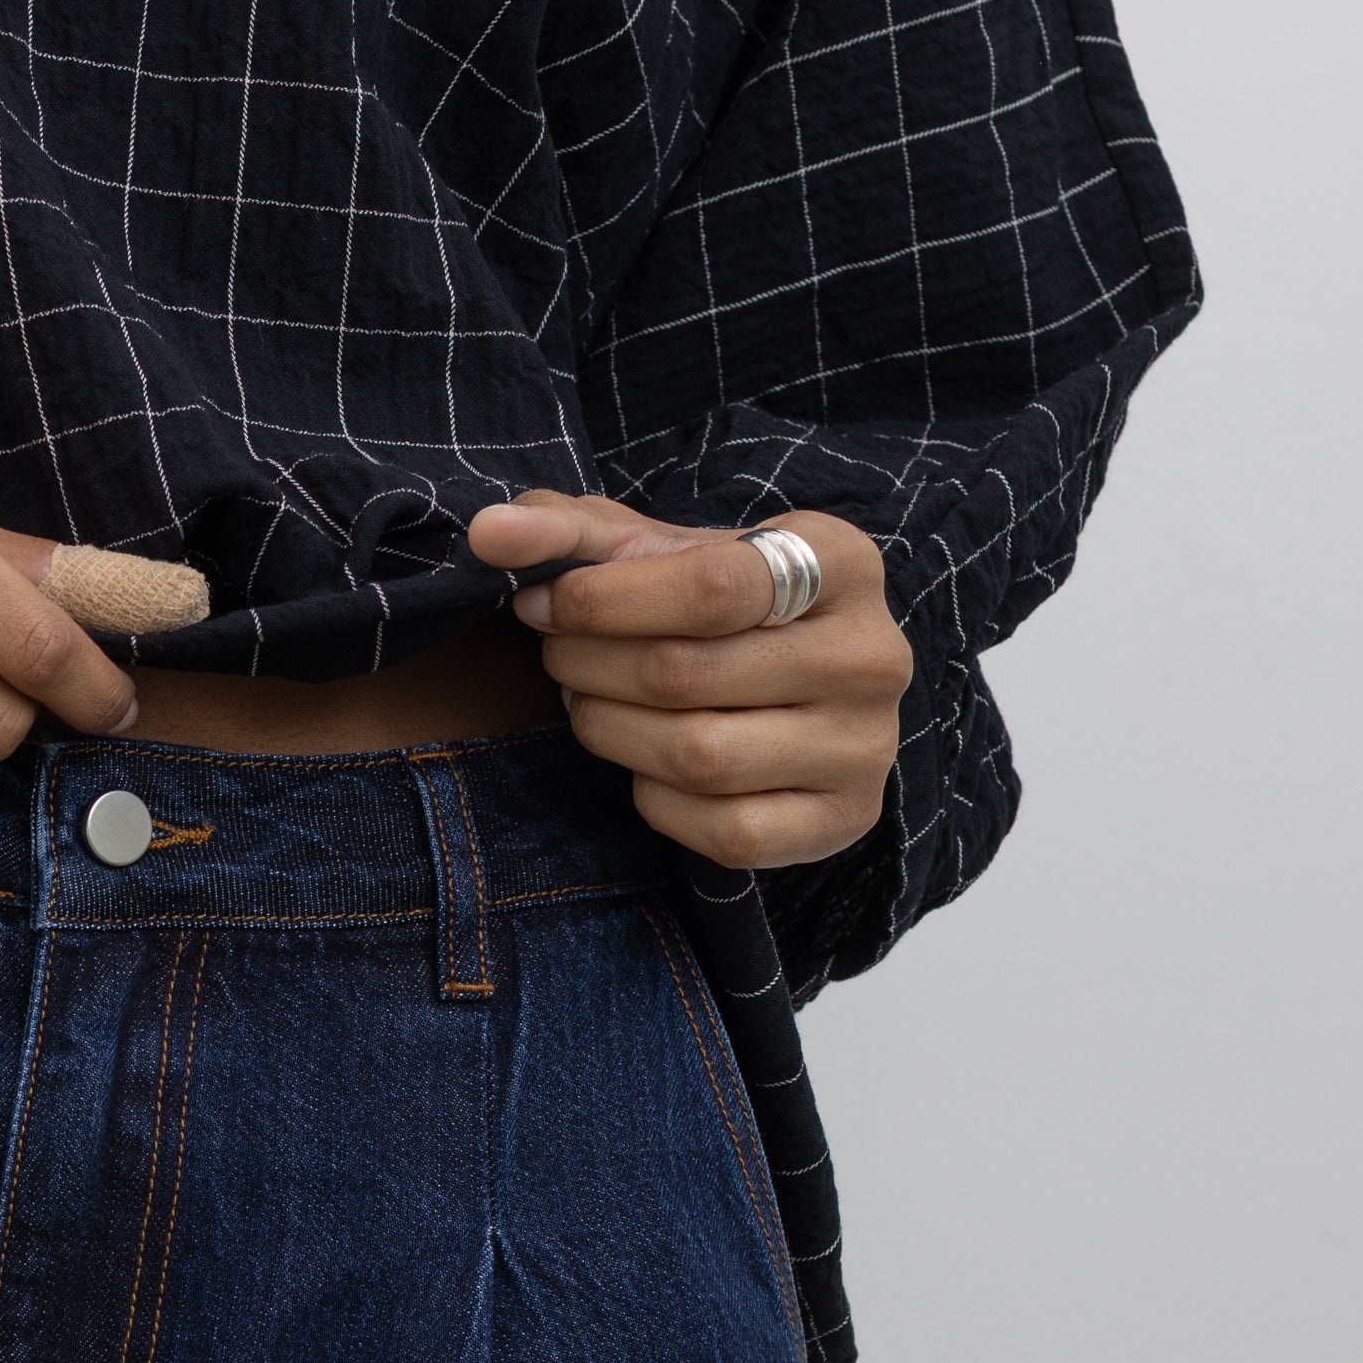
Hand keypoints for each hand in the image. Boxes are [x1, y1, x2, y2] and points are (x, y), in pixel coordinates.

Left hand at [463, 490, 910, 870]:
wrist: (796, 688)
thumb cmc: (714, 608)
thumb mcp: (653, 552)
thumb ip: (569, 533)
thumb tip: (488, 533)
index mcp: (840, 562)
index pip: (710, 586)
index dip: (602, 601)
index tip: (543, 604)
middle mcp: (873, 655)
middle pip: (688, 673)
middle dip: (590, 666)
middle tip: (558, 657)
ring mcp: (865, 746)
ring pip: (701, 757)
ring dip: (611, 732)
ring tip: (589, 703)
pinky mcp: (844, 820)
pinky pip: (725, 830)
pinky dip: (659, 801)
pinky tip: (645, 765)